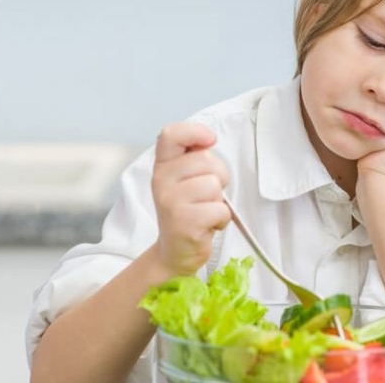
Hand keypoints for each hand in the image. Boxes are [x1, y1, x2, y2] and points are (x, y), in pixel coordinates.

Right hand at [151, 122, 230, 274]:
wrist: (175, 252)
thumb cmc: (188, 211)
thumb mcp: (185, 180)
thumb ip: (195, 158)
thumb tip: (208, 140)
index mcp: (163, 166)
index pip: (171, 135)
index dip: (194, 131)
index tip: (209, 140)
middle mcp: (162, 181)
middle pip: (207, 160)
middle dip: (218, 177)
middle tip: (206, 195)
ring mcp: (171, 202)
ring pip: (214, 185)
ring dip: (219, 200)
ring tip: (205, 211)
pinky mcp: (184, 223)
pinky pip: (220, 209)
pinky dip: (222, 219)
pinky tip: (208, 226)